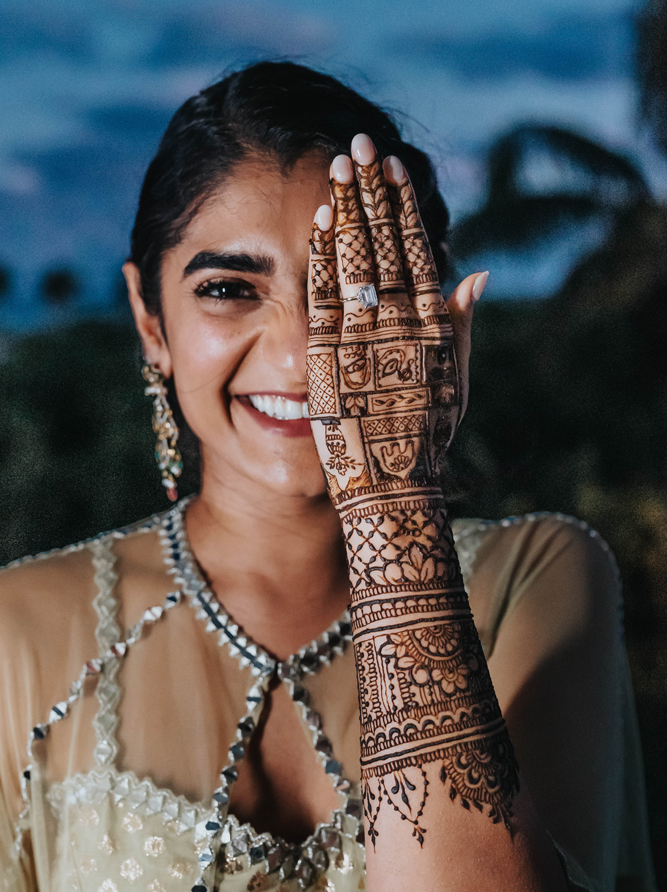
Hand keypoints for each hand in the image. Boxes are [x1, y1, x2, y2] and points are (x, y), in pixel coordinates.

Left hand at [307, 133, 485, 504]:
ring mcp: (360, 342)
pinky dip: (321, 259)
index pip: (414, 253)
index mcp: (431, 329)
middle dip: (371, 193)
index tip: (393, 169)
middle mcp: (398, 328)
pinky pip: (323, 299)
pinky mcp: (326, 361)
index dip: (403, 208)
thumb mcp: (455, 383)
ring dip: (345, 211)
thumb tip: (474, 273)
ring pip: (353, 263)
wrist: (389, 487)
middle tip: (360, 144)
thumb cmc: (425, 438)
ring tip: (339, 167)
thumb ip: (462, 326)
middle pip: (382, 246)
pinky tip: (318, 222)